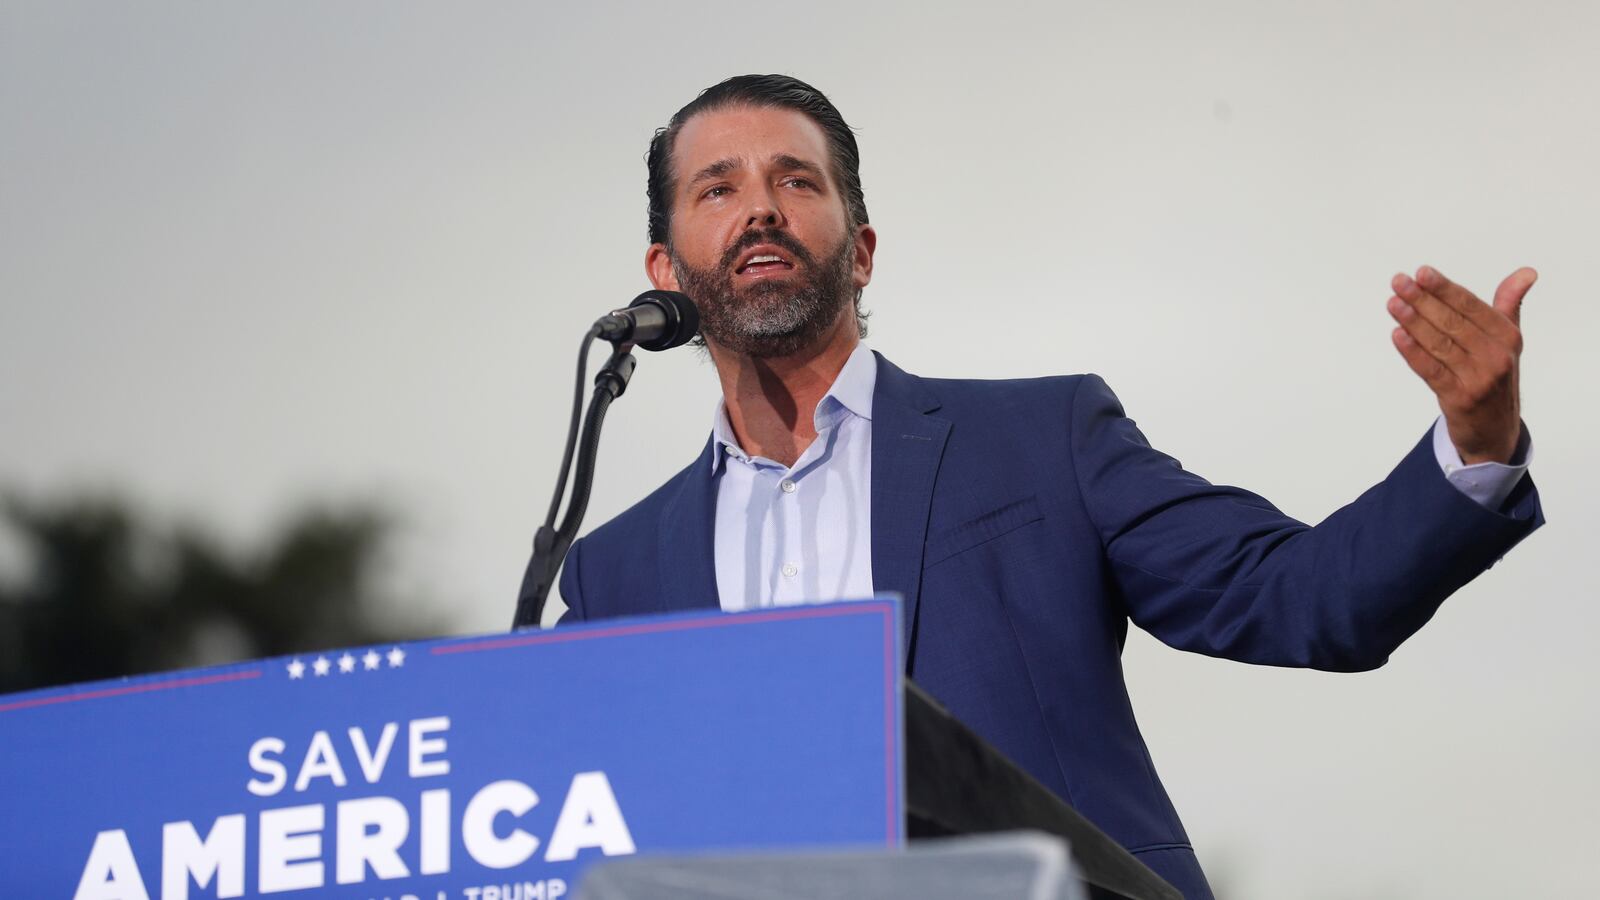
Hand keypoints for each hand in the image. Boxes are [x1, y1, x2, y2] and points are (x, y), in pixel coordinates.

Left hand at [1386, 265, 1535, 464]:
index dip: (1445, 288)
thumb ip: (1509, 304)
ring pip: (1439, 344)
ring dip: (1413, 321)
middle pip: (1453, 322)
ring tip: (1393, 303)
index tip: (1421, 272)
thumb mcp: (1507, 340)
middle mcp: (1496, 356)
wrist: (1495, 429)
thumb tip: (1526, 273)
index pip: (1471, 306)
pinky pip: (1431, 371)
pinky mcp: (1458, 399)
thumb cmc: (1495, 374)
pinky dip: (1413, 352)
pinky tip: (1397, 335)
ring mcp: (1478, 379)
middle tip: (1398, 281)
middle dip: (1423, 300)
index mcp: (1508, 337)